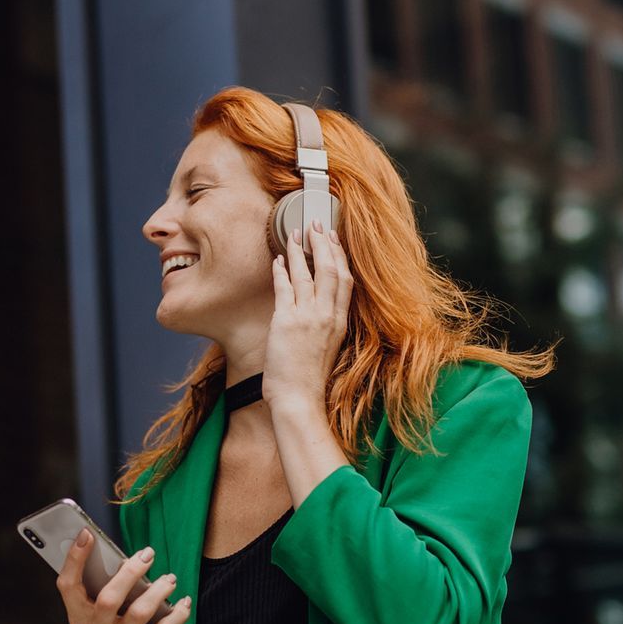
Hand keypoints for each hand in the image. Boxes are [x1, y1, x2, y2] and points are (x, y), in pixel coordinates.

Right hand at [53, 528, 189, 623]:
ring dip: (158, 591)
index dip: (74, 559)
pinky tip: (184, 603)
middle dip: (129, 572)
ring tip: (170, 578)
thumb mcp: (98, 621)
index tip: (86, 534)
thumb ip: (103, 593)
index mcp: (79, 618)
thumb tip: (125, 559)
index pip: (67, 586)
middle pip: (108, 598)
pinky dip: (177, 615)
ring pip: (139, 613)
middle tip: (147, 554)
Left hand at [265, 218, 350, 412]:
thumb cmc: (310, 378)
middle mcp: (327, 315)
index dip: (339, 255)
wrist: (299, 399)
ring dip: (299, 250)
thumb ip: (326, 324)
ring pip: (307, 273)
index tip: (333, 239)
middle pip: (330, 269)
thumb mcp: (328, 346)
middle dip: (323, 242)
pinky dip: (281, 270)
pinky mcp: (286, 322)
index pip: (345, 279)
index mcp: (340, 321)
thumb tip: (319, 306)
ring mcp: (308, 317)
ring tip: (293, 233)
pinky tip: (277, 259)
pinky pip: (284, 287)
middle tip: (315, 224)